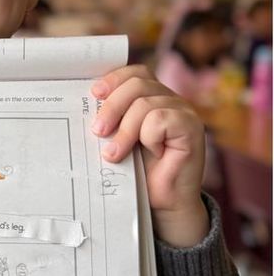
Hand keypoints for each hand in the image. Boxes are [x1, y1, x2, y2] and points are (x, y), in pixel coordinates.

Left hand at [90, 65, 208, 247]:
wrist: (163, 202)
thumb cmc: (139, 171)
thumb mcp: (119, 139)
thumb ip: (111, 121)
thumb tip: (83, 106)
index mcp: (153, 97)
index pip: (135, 73)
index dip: (114, 79)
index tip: (94, 94)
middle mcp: (170, 99)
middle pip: (137, 85)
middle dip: (112, 107)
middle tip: (97, 131)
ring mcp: (183, 111)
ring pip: (145, 104)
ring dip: (125, 131)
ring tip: (115, 154)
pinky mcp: (191, 126)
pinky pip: (160, 120)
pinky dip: (148, 137)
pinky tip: (153, 153)